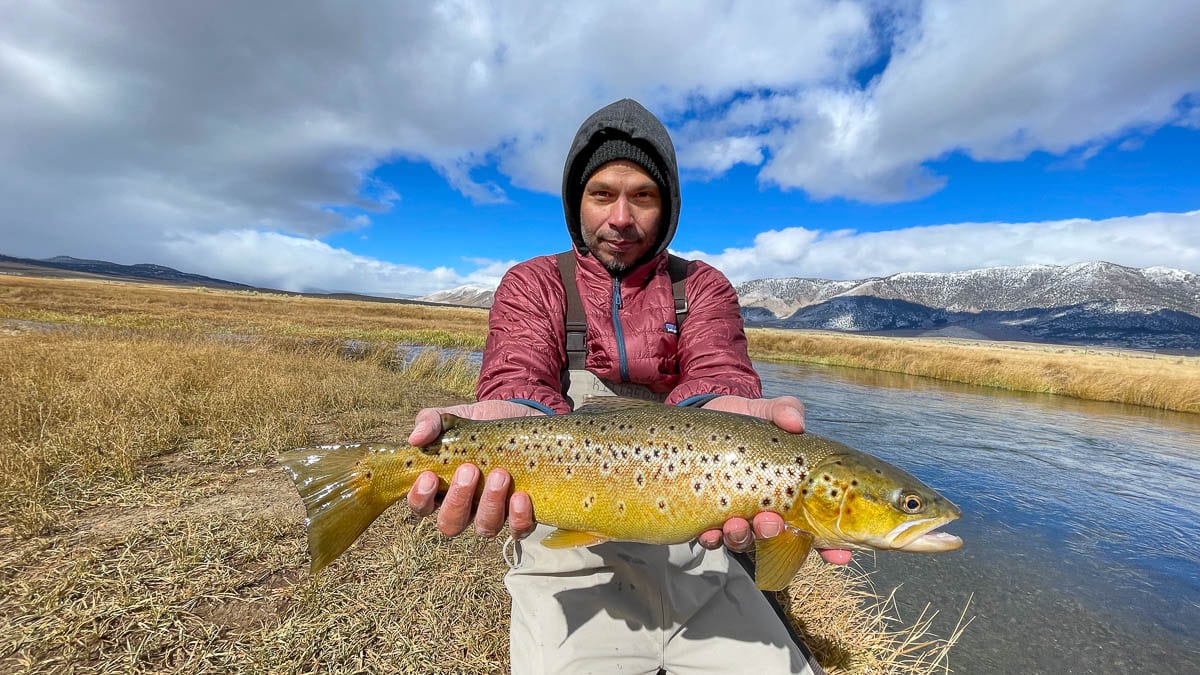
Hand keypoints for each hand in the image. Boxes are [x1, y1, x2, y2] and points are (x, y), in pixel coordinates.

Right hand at [406, 400, 543, 538]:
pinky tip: (521, 496)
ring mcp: (494, 511)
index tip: (430, 476)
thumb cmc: (479, 424)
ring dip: (490, 504)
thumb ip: (430, 423)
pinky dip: (519, 518)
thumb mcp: (453, 417)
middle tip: (469, 470)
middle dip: (458, 500)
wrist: (520, 416)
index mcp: (442, 487)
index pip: (422, 506)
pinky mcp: (523, 510)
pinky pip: (519, 528)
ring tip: (500, 474)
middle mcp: (466, 506)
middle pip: (451, 524)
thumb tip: (415, 438)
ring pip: (485, 528)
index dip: (421, 498)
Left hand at [697, 395, 851, 565]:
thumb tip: (796, 422)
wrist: (704, 420)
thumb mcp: (768, 412)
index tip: (839, 555)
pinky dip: (712, 538)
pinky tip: (710, 531)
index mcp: (790, 496)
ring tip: (737, 524)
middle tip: (771, 522)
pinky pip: (711, 538)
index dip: (830, 547)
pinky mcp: (706, 517)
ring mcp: (736, 518)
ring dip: (742, 539)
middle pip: (777, 539)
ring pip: (744, 542)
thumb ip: (786, 411)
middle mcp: (766, 512)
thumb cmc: (746, 425)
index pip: (817, 529)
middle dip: (775, 537)